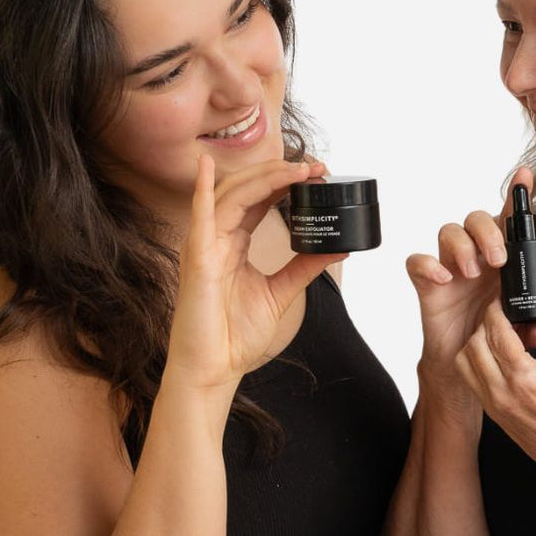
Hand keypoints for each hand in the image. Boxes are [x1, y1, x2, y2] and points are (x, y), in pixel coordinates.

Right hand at [165, 155, 343, 399]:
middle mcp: (216, 239)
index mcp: (233, 244)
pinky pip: (199, 219)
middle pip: (245, 190)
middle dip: (279, 173)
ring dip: (263, 177)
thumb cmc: (235, 336)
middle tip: (315, 167)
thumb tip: (338, 247)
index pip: (258, 200)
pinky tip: (205, 166)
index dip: (284, 182)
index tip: (316, 174)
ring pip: (230, 196)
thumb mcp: (280, 293)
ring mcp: (204, 247)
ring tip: (296, 169)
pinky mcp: (197, 261)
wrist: (214, 369)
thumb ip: (305, 267)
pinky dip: (200, 190)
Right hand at [406, 167, 535, 390]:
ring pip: (449, 231)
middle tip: (498, 260)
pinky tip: (443, 278)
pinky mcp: (427, 283)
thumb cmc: (490, 336)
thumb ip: (535, 328)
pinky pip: (418, 261)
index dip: (515, 196)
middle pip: (476, 219)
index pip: (508, 221)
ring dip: (462, 247)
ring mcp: (450, 267)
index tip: (525, 179)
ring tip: (473, 273)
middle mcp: (476, 256)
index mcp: (502, 259)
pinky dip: (428, 264)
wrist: (461, 363)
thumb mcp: (520, 334)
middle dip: (487, 232)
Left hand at [454, 292, 535, 477]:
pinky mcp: (494, 416)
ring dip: (476, 345)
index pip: (496, 333)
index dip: (497, 310)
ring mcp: (495, 406)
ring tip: (500, 337)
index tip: (503, 300)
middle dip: (485, 325)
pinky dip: (478, 363)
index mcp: (524, 379)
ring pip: (465, 364)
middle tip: (503, 316)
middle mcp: (502, 393)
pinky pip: (473, 382)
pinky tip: (500, 358)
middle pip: (473, 345)